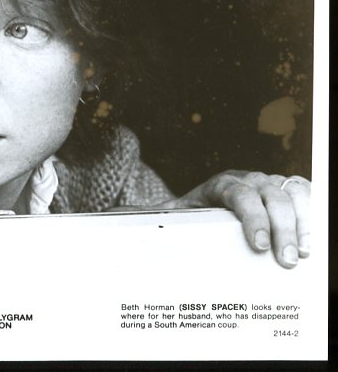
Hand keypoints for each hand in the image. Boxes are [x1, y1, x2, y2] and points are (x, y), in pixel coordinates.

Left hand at [162, 170, 309, 267]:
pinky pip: (303, 193)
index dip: (253, 218)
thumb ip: (158, 219)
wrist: (203, 202)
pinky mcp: (283, 191)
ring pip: (292, 193)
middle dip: (282, 229)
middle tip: (286, 261)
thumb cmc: (192, 213)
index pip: (240, 195)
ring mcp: (268, 183)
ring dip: (303, 222)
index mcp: (221, 184)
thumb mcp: (176, 215)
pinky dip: (312, 212)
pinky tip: (313, 235)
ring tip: (304, 253)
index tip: (259, 245)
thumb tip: (128, 218)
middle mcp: (248, 180)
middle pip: (271, 196)